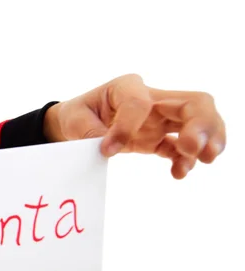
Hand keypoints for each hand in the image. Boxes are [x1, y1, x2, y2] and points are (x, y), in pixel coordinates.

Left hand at [47, 74, 225, 178]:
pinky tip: (178, 173)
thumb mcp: (74, 120)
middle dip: (201, 124)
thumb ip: (89, 131)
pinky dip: (185, 160)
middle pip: (193, 102)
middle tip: (193, 147)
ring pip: (198, 122)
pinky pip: (180, 147)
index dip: (127, 127)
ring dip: (207, 140)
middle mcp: (151, 99)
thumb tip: (109, 147)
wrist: (77, 123)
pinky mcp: (159, 138)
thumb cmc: (78, 115)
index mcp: (126, 87)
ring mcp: (160, 119)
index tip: (108, 149)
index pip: (140, 102)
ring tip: (205, 159)